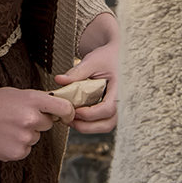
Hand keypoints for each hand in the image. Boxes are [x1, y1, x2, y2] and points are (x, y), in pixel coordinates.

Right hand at [0, 85, 73, 161]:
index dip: (67, 113)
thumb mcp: (15, 94)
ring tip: (4, 127)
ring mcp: (24, 138)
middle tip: (15, 117)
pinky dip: (15, 146)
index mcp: (32, 100)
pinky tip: (1, 137)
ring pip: (34, 138)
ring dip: (24, 135)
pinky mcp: (17, 153)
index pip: (64, 108)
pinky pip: (24, 150)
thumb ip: (36, 101)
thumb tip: (54, 109)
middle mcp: (31, 119)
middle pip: (47, 125)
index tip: (66, 116)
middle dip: (36, 122)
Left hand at [58, 12, 119, 134]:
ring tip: (70, 119)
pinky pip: (103, 121)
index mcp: (120, 89)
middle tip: (68, 119)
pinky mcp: (112, 109)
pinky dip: (90, 123)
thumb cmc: (107, 57)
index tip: (74, 111)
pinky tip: (76, 116)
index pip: (108, 109)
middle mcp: (122, 102)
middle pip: (108, 124)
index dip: (90, 114)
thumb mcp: (92, 61)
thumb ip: (77, 72)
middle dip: (86, 126)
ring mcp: (118, 107)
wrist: (117, 55)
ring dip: (87, 127)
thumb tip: (59, 80)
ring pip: (106, 126)